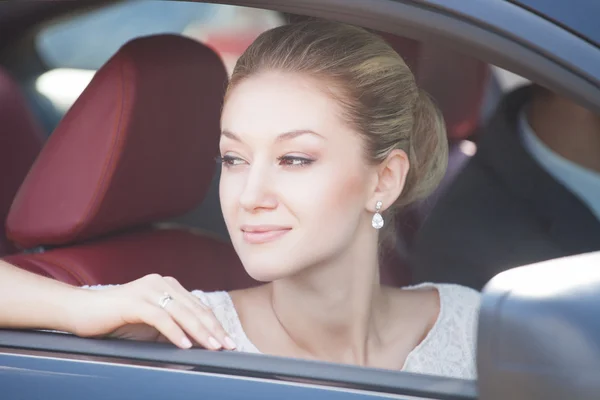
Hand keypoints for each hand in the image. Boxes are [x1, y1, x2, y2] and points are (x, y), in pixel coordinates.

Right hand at [68, 274, 235, 349]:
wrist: (82, 311)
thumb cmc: (117, 319)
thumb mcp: (151, 323)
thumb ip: (172, 325)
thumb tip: (198, 341)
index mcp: (168, 285)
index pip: (198, 306)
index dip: (215, 324)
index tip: (229, 341)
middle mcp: (161, 283)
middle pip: (194, 309)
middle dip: (214, 329)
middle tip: (229, 345)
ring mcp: (148, 290)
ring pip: (182, 312)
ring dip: (200, 332)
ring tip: (214, 347)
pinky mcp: (134, 301)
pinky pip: (160, 318)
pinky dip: (175, 332)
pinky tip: (185, 345)